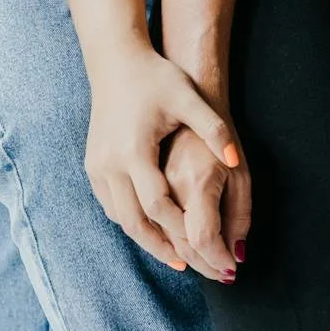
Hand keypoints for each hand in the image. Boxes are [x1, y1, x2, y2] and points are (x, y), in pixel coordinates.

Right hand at [85, 41, 244, 270]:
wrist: (115, 61)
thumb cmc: (157, 78)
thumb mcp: (189, 99)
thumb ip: (214, 130)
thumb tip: (237, 160)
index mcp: (136, 151)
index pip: (161, 207)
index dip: (185, 234)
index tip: (205, 252)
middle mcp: (111, 165)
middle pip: (138, 223)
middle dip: (166, 249)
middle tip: (193, 268)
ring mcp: (98, 167)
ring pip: (122, 219)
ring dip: (149, 240)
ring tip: (177, 256)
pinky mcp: (93, 166)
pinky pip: (112, 206)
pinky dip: (133, 223)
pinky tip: (153, 230)